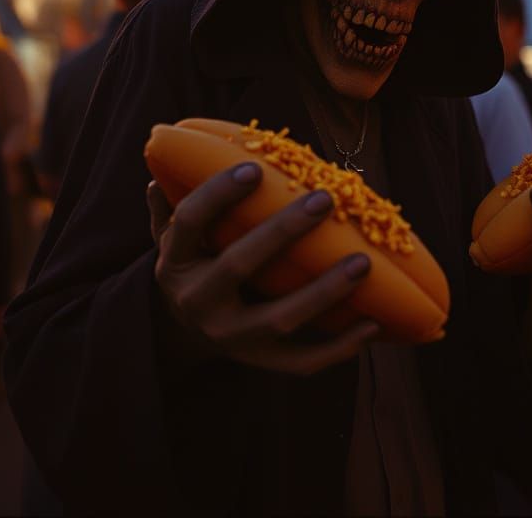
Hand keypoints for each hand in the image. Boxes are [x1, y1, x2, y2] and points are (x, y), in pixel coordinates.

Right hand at [145, 166, 378, 374]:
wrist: (179, 335)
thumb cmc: (190, 266)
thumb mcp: (171, 240)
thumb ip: (169, 209)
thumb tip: (158, 176)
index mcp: (174, 263)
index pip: (188, 223)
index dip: (218, 195)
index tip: (253, 168)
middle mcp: (198, 301)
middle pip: (239, 265)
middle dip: (283, 231)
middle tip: (324, 199)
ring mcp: (229, 338)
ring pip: (279, 319)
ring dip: (324, 292)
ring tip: (364, 262)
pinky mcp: (257, 362)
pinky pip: (301, 362)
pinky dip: (339, 348)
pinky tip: (373, 324)